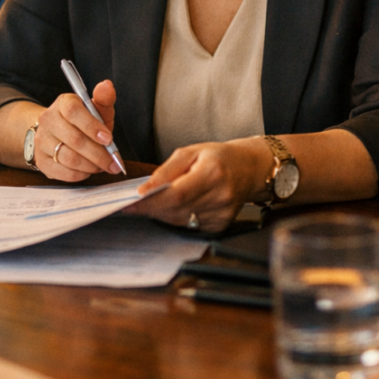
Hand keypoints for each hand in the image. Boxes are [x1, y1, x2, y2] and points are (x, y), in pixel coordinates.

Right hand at [34, 79, 122, 180]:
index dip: (92, 127)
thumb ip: (104, 99)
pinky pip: (63, 172)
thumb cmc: (83, 121)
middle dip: (98, 154)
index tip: (108, 139)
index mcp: (63, 103)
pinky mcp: (40, 160)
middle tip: (113, 162)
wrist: (58, 132)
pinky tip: (88, 170)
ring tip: (103, 166)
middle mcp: (48, 120)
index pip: (74, 112)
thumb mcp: (96, 109)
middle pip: (74, 139)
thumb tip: (107, 86)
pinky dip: (80, 174)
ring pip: (69, 158)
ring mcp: (42, 141)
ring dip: (91, 165)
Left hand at [125, 138, 267, 231]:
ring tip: (149, 204)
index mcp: (212, 173)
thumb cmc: (218, 157)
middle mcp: (219, 196)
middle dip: (150, 208)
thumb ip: (167, 170)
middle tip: (130, 205)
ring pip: (180, 220)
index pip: (176, 193)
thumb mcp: (191, 152)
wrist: (248, 169)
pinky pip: (190, 226)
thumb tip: (145, 188)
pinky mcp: (221, 225)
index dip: (151, 201)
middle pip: (176, 210)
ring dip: (161, 214)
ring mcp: (221, 214)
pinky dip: (176, 218)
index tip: (130, 203)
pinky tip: (172, 208)